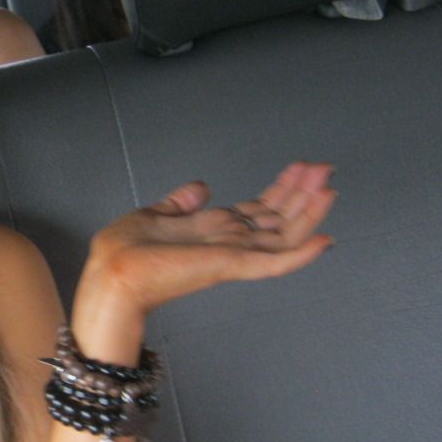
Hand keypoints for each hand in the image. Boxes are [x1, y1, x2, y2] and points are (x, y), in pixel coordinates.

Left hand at [80, 161, 336, 318]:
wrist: (111, 274)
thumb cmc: (124, 253)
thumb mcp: (154, 214)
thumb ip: (181, 203)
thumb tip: (201, 187)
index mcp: (212, 230)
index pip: (259, 209)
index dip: (282, 188)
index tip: (303, 168)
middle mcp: (228, 243)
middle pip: (277, 218)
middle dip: (302, 192)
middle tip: (326, 168)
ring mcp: (232, 256)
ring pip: (284, 236)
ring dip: (309, 212)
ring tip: (330, 188)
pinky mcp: (230, 266)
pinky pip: (273, 262)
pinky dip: (301, 253)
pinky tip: (323, 239)